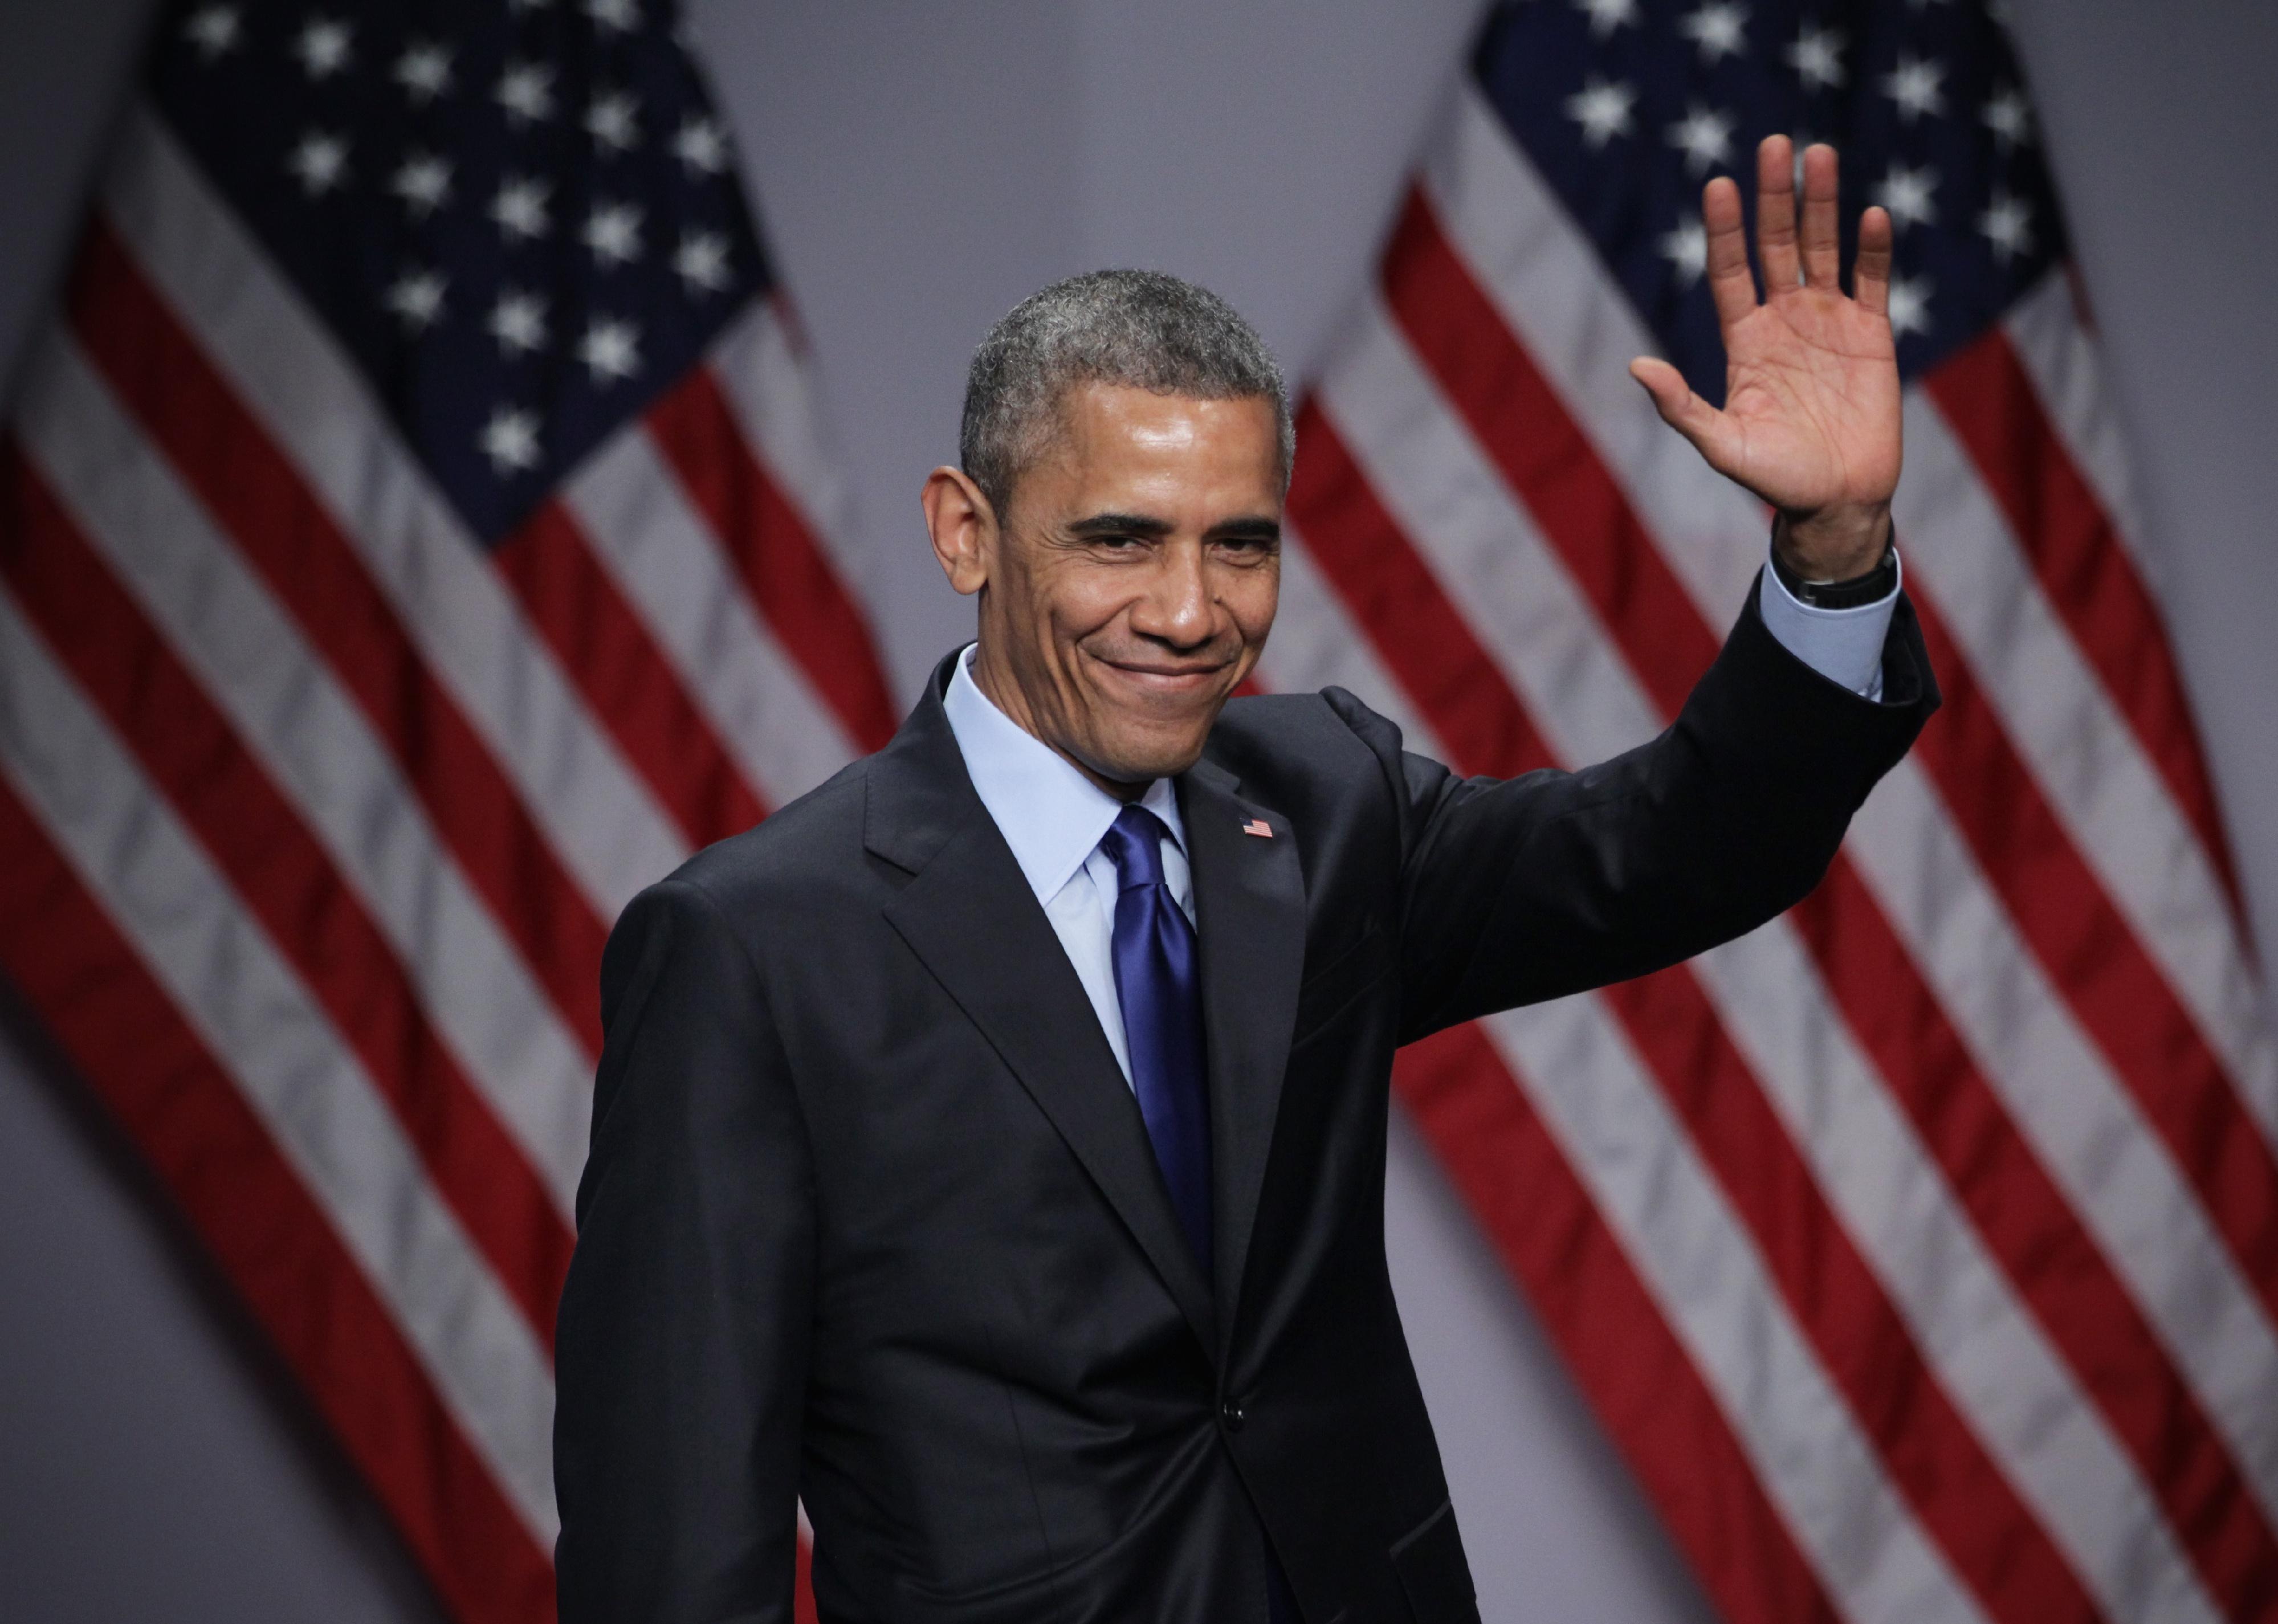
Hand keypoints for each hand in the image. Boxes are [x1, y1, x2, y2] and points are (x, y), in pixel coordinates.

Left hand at [1629, 135, 1898, 581]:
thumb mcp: (1721, 444)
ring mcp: (1829, 322)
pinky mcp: (1872, 334)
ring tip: (1820, 155)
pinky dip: (1872, 250)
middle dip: (1774, 197)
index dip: (1725, 230)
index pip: (1731, 271)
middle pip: (1776, 245)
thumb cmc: (1774, 478)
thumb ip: (1681, 407)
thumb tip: (1637, 366)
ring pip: (1824, 249)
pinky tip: (1869, 216)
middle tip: (1773, 144)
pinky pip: (1873, 282)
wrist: (1836, 501)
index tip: (1717, 185)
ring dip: (1822, 204)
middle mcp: (1784, 320)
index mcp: (1745, 340)